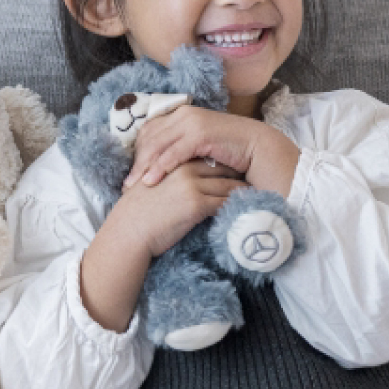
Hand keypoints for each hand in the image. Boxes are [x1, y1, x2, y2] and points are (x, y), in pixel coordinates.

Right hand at [80, 160, 244, 331]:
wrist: (129, 232)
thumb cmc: (139, 213)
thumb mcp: (155, 186)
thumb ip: (173, 177)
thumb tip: (193, 181)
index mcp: (174, 161)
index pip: (208, 156)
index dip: (226, 162)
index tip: (241, 168)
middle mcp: (185, 169)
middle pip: (222, 167)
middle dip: (240, 172)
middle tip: (256, 178)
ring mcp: (192, 185)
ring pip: (228, 184)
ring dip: (244, 190)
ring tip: (259, 195)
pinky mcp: (196, 204)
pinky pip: (226, 203)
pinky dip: (239, 206)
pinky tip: (249, 210)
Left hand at [124, 107, 298, 195]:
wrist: (259, 151)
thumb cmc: (229, 154)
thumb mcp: (200, 150)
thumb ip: (181, 150)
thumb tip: (158, 165)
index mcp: (180, 115)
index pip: (149, 132)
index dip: (137, 153)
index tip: (129, 175)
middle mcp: (183, 114)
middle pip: (149, 138)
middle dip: (136, 162)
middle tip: (126, 184)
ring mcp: (192, 121)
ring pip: (159, 144)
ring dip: (145, 166)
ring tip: (135, 185)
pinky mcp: (201, 132)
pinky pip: (175, 150)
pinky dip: (161, 165)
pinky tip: (152, 180)